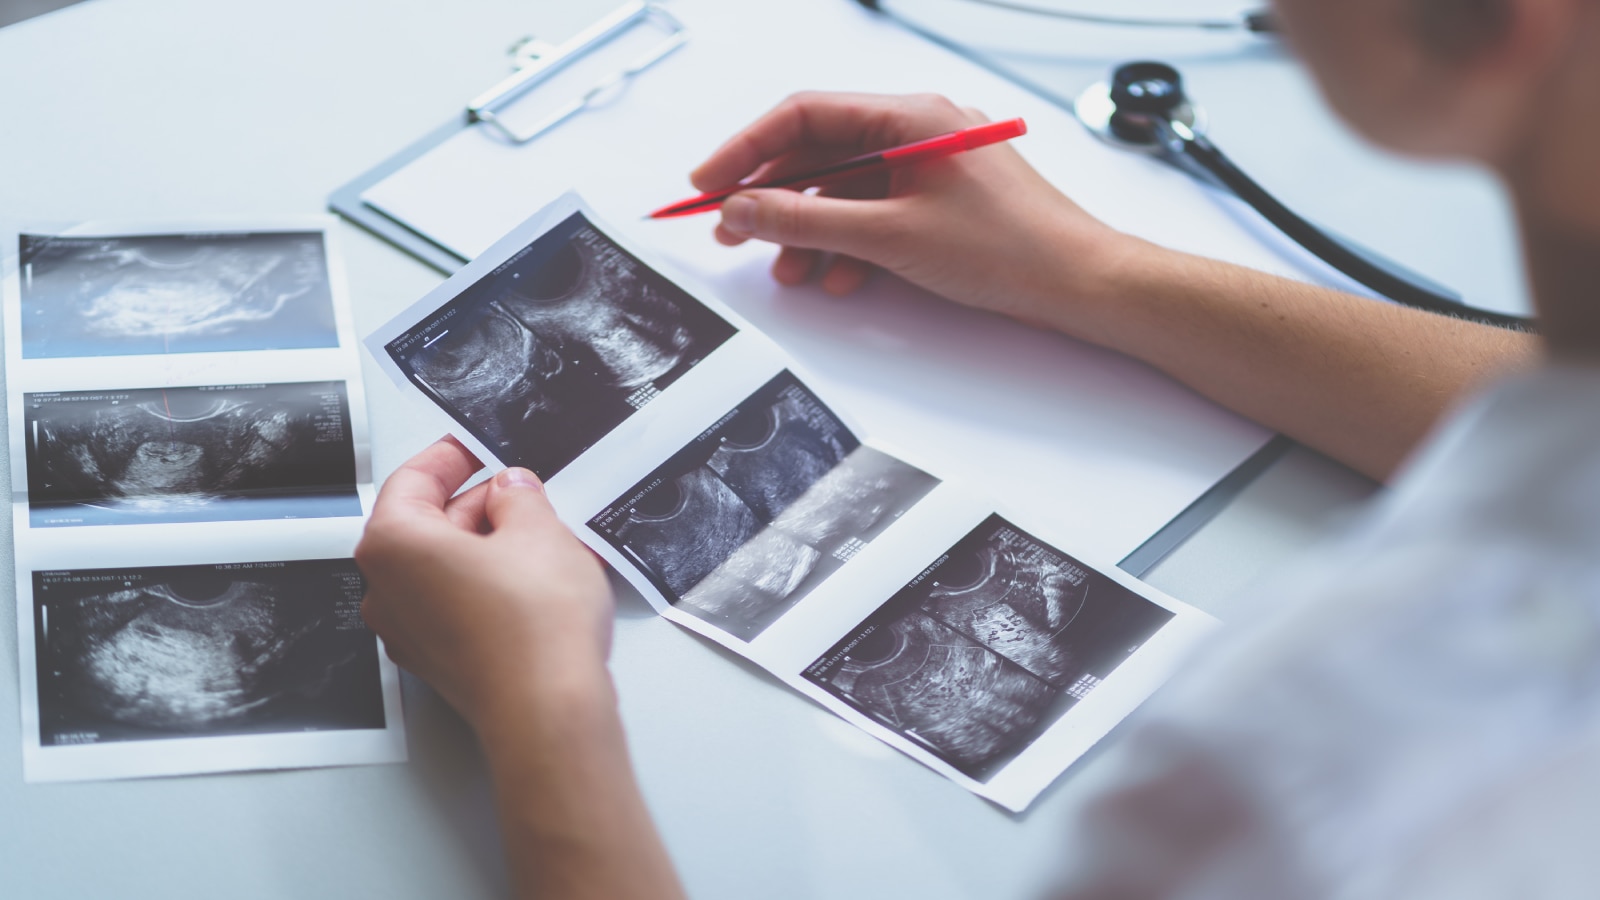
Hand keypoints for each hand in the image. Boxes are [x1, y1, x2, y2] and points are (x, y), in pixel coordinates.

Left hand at [356, 438, 613, 731]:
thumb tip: (512, 490)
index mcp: (394, 544)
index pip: (413, 479)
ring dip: (487, 546)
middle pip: (425, 525)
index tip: (474, 446)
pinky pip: (456, 604)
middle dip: (476, 505)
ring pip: (443, 567)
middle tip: (524, 491)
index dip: (451, 456)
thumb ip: (519, 497)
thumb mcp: (540, 529)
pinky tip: (534, 579)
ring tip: (542, 536)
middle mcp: (386, 590)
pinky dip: (488, 584)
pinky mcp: (440, 661)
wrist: (550, 708)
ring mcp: (409, 632)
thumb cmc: (533, 629)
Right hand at [692, 91, 1137, 335]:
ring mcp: (930, 165)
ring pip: (844, 189)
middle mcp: (918, 130)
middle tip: (732, 233)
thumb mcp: (888, 236)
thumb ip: (806, 220)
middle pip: (819, 153)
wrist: (1079, 284)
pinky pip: (875, 213)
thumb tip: (744, 209)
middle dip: (772, 198)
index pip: (803, 115)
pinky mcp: (940, 201)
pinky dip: (849, 244)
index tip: (707, 185)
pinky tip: (841, 277)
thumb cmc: (1010, 248)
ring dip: (809, 231)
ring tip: (790, 270)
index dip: (745, 150)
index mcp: (909, 115)